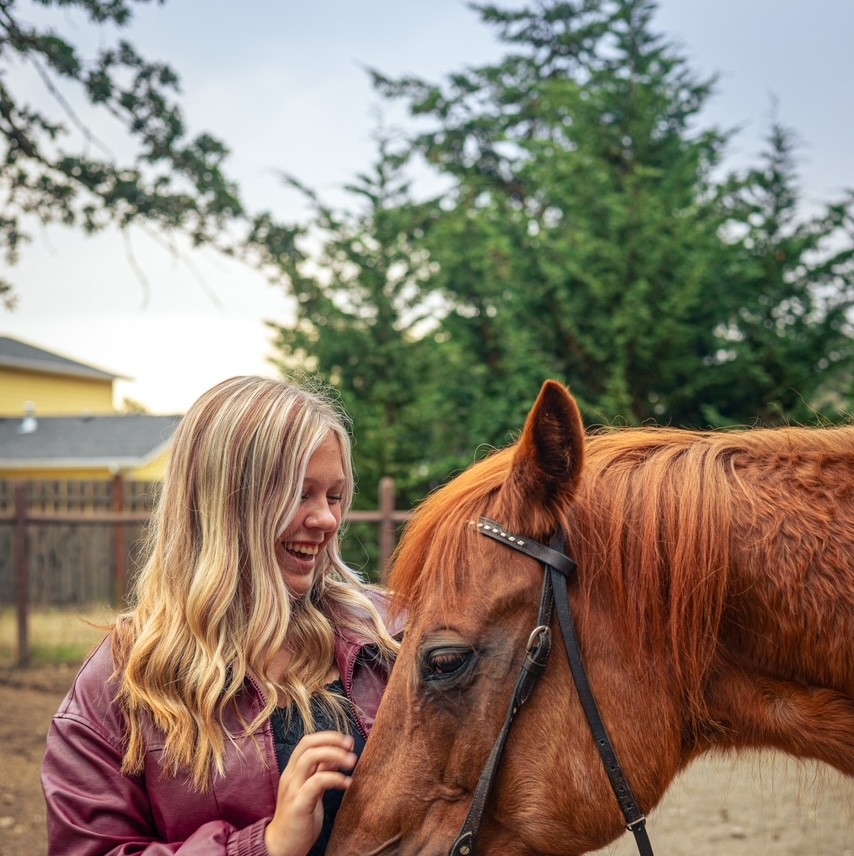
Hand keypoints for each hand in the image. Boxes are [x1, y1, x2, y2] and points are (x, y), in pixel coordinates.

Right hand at [264, 730, 356, 855]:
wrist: (282, 847)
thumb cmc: (299, 818)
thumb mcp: (310, 790)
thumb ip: (319, 772)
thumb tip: (336, 756)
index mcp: (293, 771)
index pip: (307, 742)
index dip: (328, 737)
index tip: (347, 741)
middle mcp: (291, 776)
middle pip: (308, 745)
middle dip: (332, 740)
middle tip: (351, 746)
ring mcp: (293, 789)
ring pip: (310, 758)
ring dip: (335, 755)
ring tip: (352, 762)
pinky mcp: (299, 804)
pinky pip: (317, 782)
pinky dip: (335, 778)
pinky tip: (347, 783)